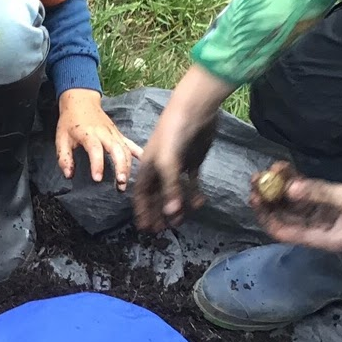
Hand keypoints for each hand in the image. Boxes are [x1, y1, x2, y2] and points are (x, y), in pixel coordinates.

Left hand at [55, 89, 141, 189]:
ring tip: (125, 182)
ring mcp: (113, 132)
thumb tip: (69, 174)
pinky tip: (144, 162)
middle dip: (121, 167)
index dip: (97, 164)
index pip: (95, 149)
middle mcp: (104, 133)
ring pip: (125, 149)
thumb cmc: (70, 121)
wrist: (81, 101)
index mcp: (88, 133)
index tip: (97, 179)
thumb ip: (64, 157)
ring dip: (128, 165)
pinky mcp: (118, 133)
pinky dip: (138, 152)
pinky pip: (130, 143)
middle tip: (120, 183)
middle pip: (117, 149)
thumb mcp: (61, 138)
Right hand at [133, 64, 231, 230]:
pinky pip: (191, 183)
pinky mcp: (192, 161)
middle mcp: (160, 169)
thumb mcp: (169, 162)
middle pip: (157, 196)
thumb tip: (171, 215)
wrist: (193, 110)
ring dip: (178, 206)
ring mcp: (177, 165)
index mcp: (147, 168)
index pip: (141, 195)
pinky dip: (194, 194)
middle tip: (164, 230)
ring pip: (175, 192)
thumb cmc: (173, 134)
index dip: (142, 212)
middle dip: (159, 213)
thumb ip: (171, 189)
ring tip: (183, 221)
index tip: (146, 228)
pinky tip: (201, 203)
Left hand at [252, 171, 341, 251]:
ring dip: (280, 187)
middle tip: (256, 178)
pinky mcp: (333, 202)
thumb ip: (322, 193)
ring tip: (268, 169)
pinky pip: (307, 192)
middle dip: (269, 198)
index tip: (254, 198)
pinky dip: (296, 181)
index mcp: (324, 237)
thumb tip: (289, 189)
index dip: (266, 217)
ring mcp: (326, 215)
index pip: (285, 232)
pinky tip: (285, 166)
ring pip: (294, 202)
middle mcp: (320, 228)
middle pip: (285, 216)